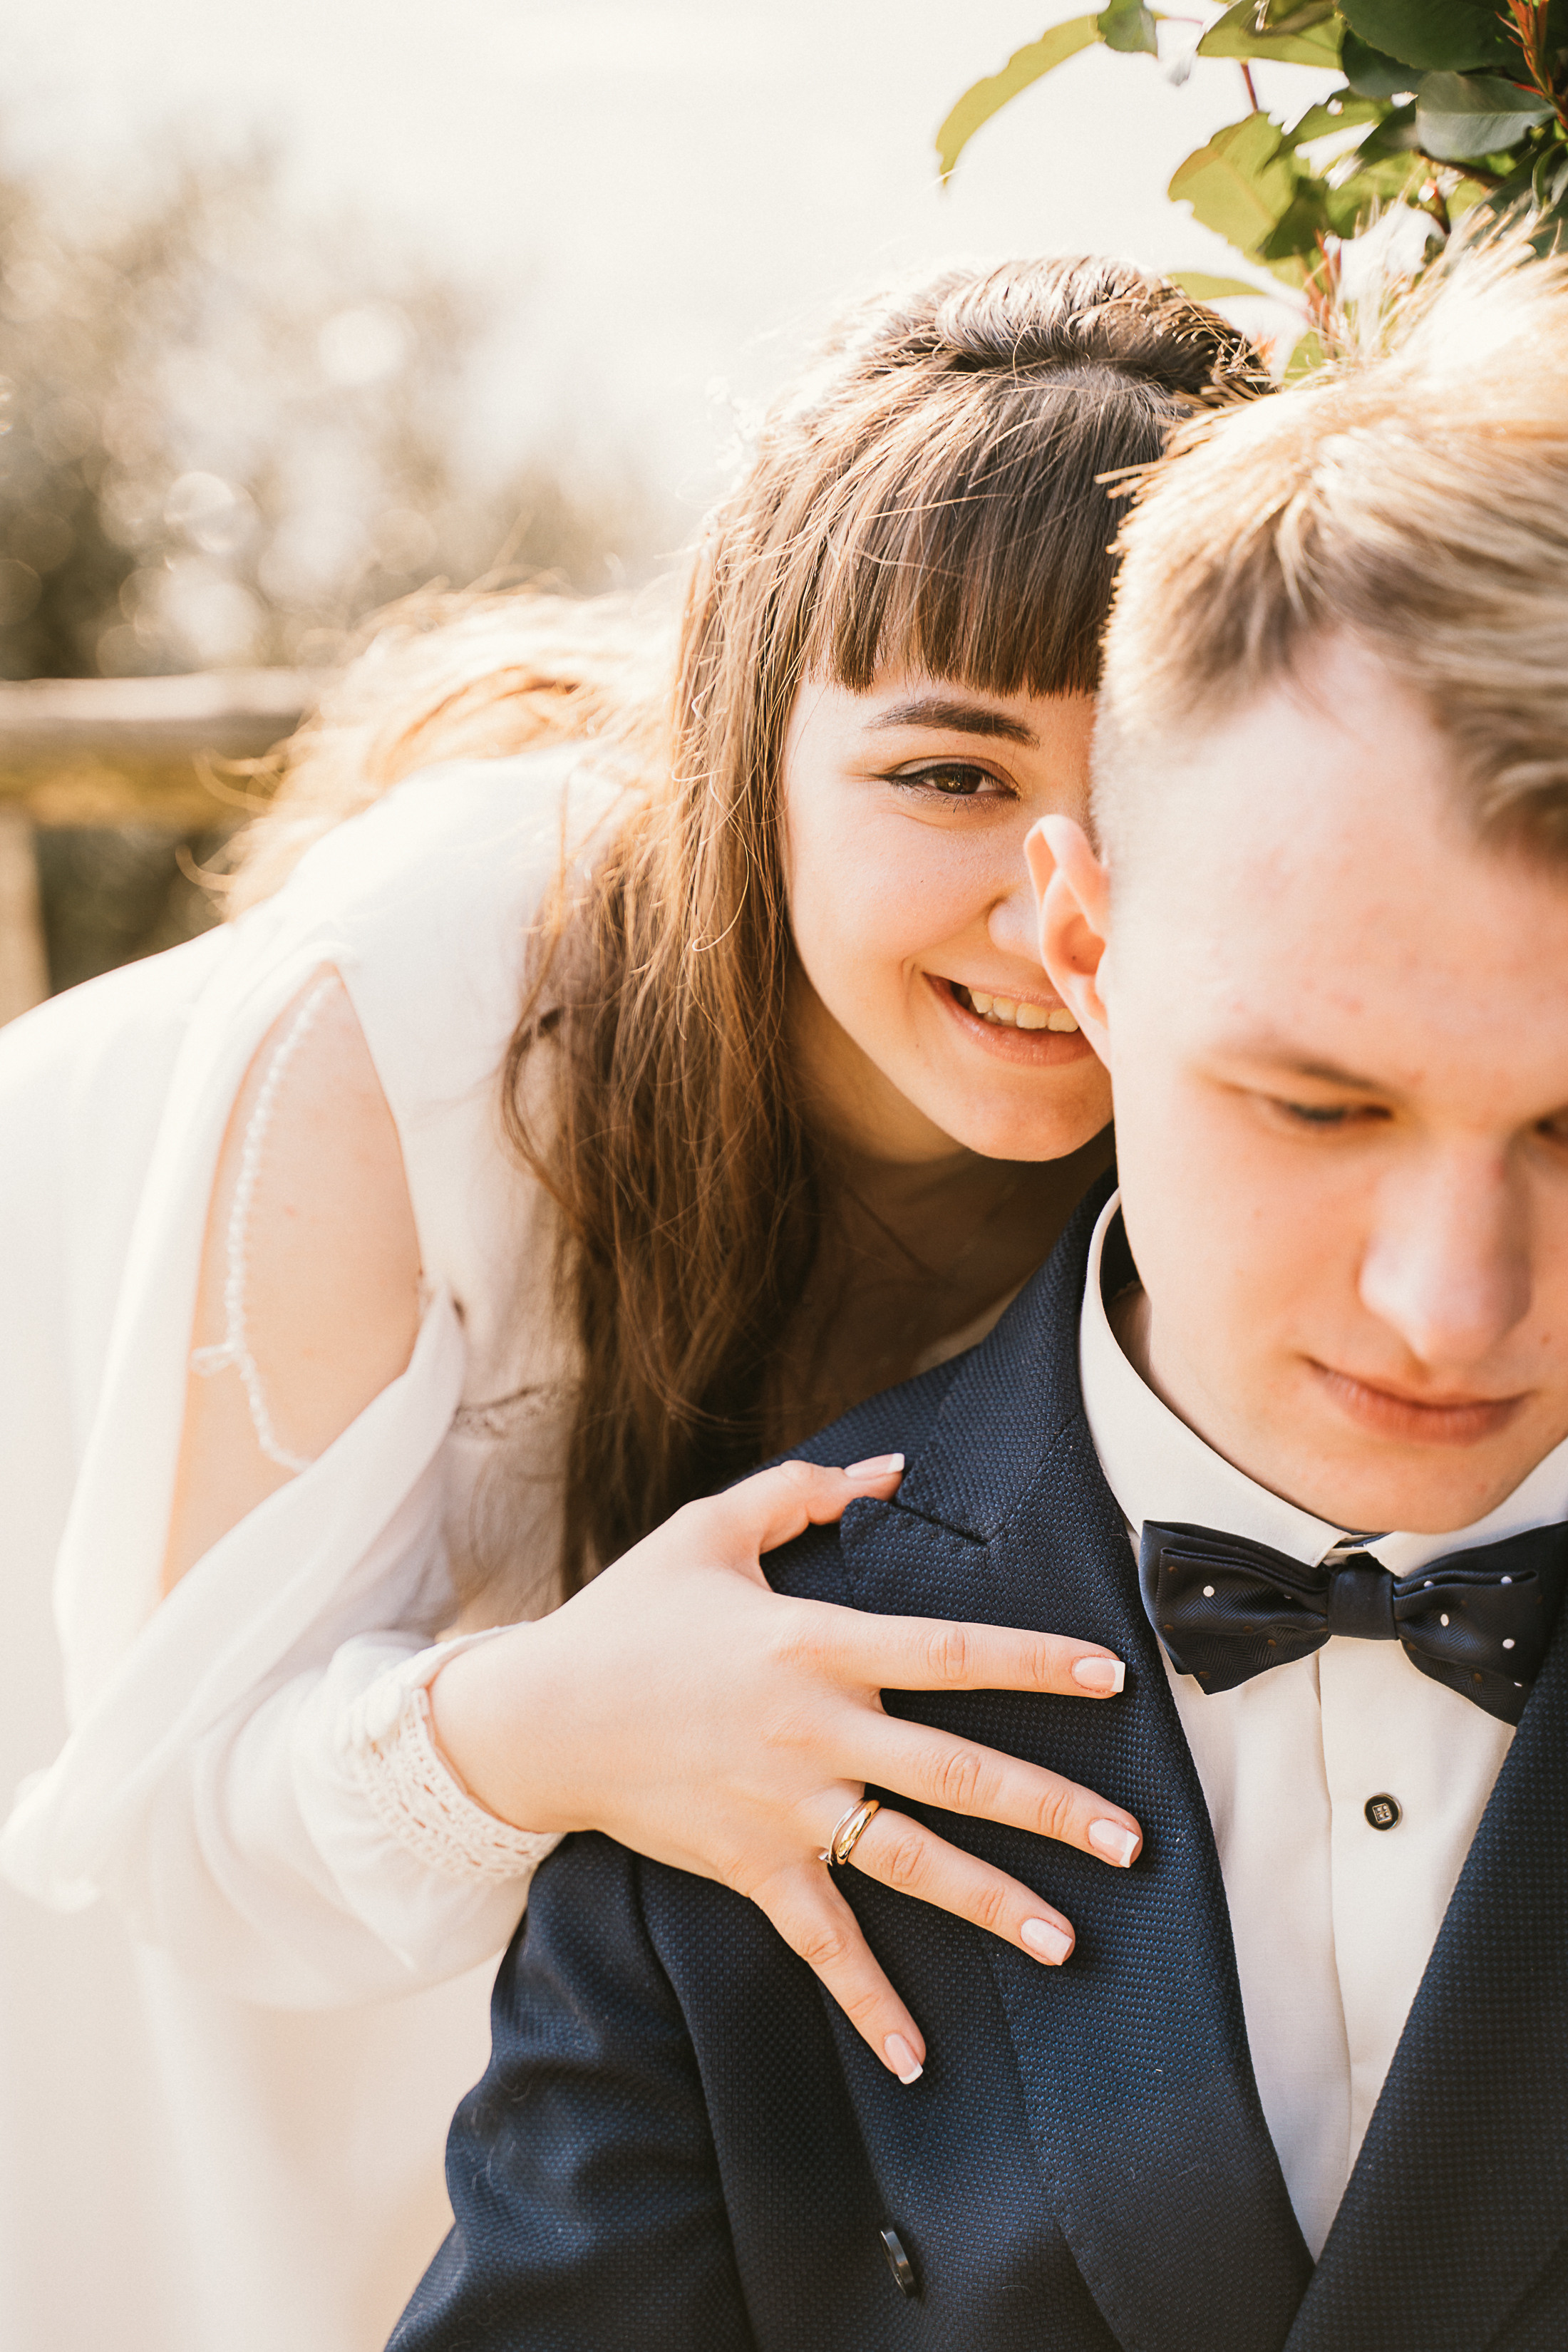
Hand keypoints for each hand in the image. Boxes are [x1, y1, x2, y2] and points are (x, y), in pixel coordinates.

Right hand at [429, 1457, 1140, 2082]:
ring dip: (994, 1902)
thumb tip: (893, 1465)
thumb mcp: (710, 1529)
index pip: (948, 1651)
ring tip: (1070, 1941)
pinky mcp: (751, 1865)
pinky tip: (918, 2057)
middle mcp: (813, 1729)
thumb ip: (804, 1491)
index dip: (1034, 1662)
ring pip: (909, 1861)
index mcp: (812, 1642)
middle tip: (1135, 1840)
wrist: (539, 1714)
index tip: (1113, 1677)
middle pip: (955, 1771)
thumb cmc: (629, 1612)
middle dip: (1052, 1807)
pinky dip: (869, 2001)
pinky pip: (822, 1941)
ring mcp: (785, 1807)